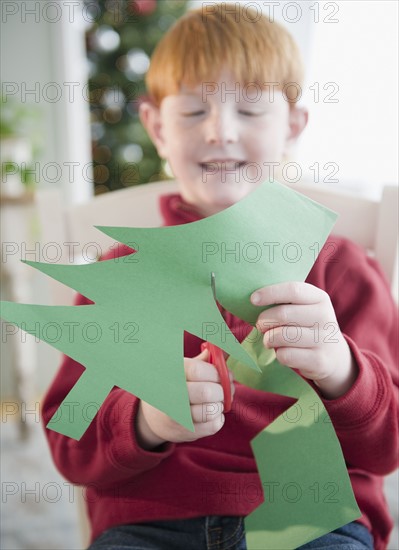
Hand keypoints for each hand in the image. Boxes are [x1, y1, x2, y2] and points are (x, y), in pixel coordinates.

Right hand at [136, 348, 233, 449]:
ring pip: (211, 410)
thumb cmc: (174, 387)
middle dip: (222, 390)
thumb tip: (220, 352)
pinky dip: (218, 417)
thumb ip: (202, 361)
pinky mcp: (185, 433)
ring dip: (220, 404)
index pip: (198, 370)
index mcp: (169, 374)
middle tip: (223, 389)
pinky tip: (211, 412)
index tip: (222, 374)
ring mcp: (176, 417)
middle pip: (207, 392)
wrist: (153, 418)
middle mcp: (170, 395)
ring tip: (216, 401)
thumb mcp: (181, 369)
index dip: (216, 372)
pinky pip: (213, 425)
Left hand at [251, 282, 357, 398]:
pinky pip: (286, 355)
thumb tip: (255, 299)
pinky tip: (283, 352)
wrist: (335, 357)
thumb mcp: (305, 309)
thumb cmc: (309, 327)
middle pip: (283, 314)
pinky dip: (278, 354)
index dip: (270, 293)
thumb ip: (286, 301)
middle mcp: (325, 317)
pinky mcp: (319, 361)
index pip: (293, 290)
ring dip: (268, 339)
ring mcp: (324, 340)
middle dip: (264, 320)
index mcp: (320, 298)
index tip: (253, 299)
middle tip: (260, 325)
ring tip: (269, 340)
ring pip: (282, 336)